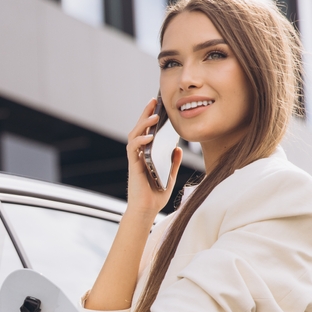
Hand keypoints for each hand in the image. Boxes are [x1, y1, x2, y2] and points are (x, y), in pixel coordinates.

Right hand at [126, 98, 182, 217]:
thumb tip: (178, 148)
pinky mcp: (134, 166)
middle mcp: (139, 155)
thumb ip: (173, 162)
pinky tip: (148, 137)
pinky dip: (140, 142)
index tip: (157, 106)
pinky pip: (133, 150)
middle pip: (139, 129)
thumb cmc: (156, 194)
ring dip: (143, 126)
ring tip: (154, 117)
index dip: (150, 118)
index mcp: (147, 154)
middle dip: (145, 115)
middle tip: (153, 102)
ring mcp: (135, 160)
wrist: (147, 210)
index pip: (147, 132)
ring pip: (134, 136)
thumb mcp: (170, 175)